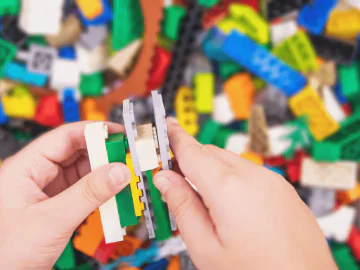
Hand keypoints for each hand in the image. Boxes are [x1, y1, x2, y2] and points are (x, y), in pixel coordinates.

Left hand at [0, 122, 130, 269]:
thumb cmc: (5, 253)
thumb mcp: (51, 220)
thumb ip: (88, 194)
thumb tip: (119, 172)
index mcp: (26, 167)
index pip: (65, 137)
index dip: (94, 132)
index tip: (119, 135)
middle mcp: (38, 175)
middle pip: (76, 153)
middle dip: (104, 155)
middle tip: (128, 158)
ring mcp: (48, 190)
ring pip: (83, 173)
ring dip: (104, 176)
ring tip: (125, 179)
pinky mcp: (57, 206)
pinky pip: (83, 192)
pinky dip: (100, 193)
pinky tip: (114, 197)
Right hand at [154, 118, 336, 269]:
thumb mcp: (206, 248)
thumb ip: (183, 207)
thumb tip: (164, 179)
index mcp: (228, 188)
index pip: (192, 152)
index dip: (175, 138)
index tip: (166, 126)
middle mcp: (253, 176)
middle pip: (210, 153)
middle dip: (190, 159)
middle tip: (175, 175)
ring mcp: (273, 180)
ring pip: (231, 162)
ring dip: (212, 170)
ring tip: (204, 199)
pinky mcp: (284, 189)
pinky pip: (250, 172)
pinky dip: (233, 178)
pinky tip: (231, 204)